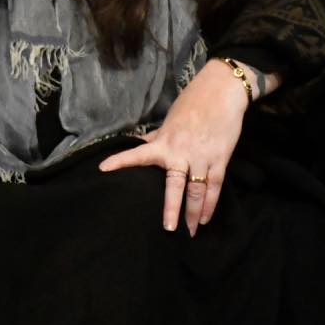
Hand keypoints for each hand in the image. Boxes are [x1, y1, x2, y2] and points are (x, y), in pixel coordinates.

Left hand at [97, 61, 252, 234]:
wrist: (222, 93)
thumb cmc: (192, 105)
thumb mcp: (169, 122)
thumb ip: (156, 138)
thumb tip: (140, 145)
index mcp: (164, 143)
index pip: (137, 154)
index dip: (120, 161)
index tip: (102, 169)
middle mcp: (181, 153)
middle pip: (175, 185)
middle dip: (171, 208)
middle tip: (167, 228)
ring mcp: (202, 158)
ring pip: (198, 191)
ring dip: (194, 213)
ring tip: (190, 232)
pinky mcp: (220, 159)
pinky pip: (215, 186)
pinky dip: (211, 204)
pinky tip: (206, 218)